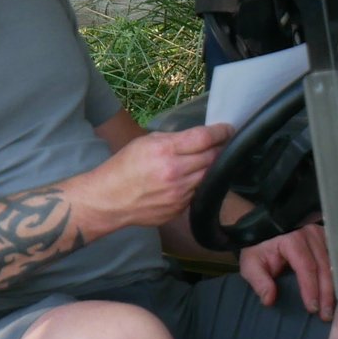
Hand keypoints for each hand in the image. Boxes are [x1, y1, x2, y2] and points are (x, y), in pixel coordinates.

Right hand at [69, 124, 230, 236]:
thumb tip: (198, 138)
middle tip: (223, 144)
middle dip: (220, 149)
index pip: (205, 138)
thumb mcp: (146, 142)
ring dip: (211, 167)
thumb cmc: (124, 166)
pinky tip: (191, 179)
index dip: (221, 132)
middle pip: (212, 157)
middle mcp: (175, 172)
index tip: (228, 129)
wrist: (108, 200)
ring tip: (209, 160)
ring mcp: (179, 194)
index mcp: (166, 151)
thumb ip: (174, 139)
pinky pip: (196, 193)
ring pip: (207, 176)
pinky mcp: (178, 209)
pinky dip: (197, 185)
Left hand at [239, 225, 335, 320]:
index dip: (310, 288)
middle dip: (326, 292)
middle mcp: (310, 234)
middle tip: (326, 314)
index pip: (306, 266)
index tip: (312, 307)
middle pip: (324, 265)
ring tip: (335, 307)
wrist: (264, 226)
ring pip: (333, 261)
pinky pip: (336, 257)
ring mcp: (320, 233)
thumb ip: (260, 281)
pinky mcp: (326, 237)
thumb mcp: (251, 264)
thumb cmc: (259, 247)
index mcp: (291, 239)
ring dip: (335, 285)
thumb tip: (269, 300)